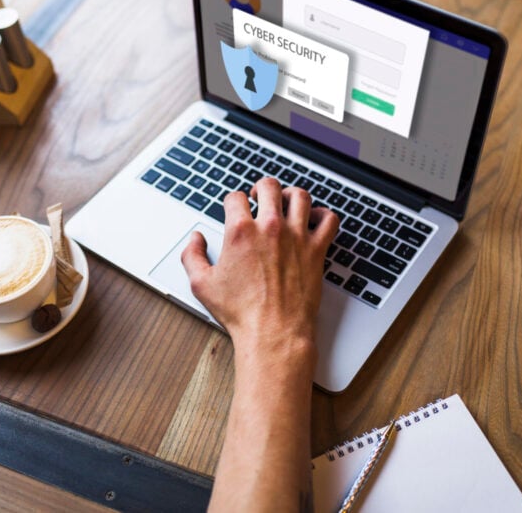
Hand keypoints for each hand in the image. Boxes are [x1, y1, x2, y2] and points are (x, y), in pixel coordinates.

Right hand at [181, 178, 338, 370]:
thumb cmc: (241, 313)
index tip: (233, 209)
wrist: (273, 332)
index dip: (232, 201)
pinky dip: (324, 215)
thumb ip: (192, 256)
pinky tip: (316, 219)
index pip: (235, 197)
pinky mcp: (317, 250)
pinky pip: (329, 220)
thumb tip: (195, 239)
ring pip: (300, 196)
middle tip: (259, 195)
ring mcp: (296, 237)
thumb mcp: (201, 284)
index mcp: (240, 232)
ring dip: (291, 194)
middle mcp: (270, 228)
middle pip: (269, 187)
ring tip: (286, 201)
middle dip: (260, 188)